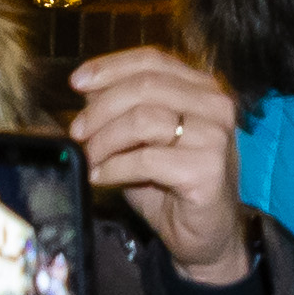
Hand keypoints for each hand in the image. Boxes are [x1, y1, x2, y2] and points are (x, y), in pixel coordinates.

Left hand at [68, 46, 254, 286]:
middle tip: (77, 132)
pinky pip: (147, 159)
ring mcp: (216, 136)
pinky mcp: (208, 169)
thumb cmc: (172, 185)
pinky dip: (115, 167)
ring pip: (144, 119)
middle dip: (101, 108)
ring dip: (105, 140)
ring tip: (90, 158)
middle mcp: (215, 104)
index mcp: (202, 87)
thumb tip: (86, 89)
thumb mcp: (142, 139)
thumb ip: (122, 110)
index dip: (111, 67)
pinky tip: (101, 177)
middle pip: (145, 86)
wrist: (205, 235)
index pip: (153, 59)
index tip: (77, 82)